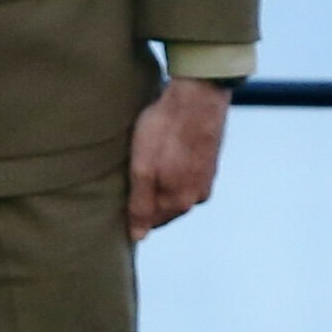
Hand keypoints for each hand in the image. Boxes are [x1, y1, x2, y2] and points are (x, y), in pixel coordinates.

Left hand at [129, 76, 232, 239]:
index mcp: (181, 202)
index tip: (122, 195)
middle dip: (149, 198)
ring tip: (148, 163)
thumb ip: (140, 206)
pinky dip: (174, 168)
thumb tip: (138, 237)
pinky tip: (165, 153)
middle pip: (165, 207)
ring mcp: (207, 177)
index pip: (152, 222)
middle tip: (131, 177)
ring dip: (162, 182)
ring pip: (177, 190)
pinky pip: (187, 174)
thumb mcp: (143, 169)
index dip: (134, 212)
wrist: (199, 94)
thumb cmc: (166, 130)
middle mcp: (198, 195)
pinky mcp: (210, 160)